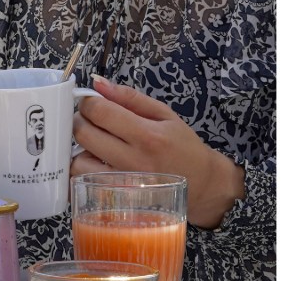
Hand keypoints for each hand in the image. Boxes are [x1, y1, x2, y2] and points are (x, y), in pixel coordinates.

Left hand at [71, 76, 245, 228]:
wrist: (202, 185)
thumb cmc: (183, 147)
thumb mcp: (164, 114)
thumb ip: (129, 97)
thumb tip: (97, 82)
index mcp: (147, 136)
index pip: (100, 112)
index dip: (88, 102)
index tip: (92, 102)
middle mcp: (133, 161)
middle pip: (84, 134)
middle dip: (80, 120)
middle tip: (91, 120)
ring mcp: (123, 184)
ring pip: (78, 162)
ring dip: (78, 147)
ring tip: (93, 142)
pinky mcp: (116, 198)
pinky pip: (84, 182)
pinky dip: (81, 168)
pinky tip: (94, 161)